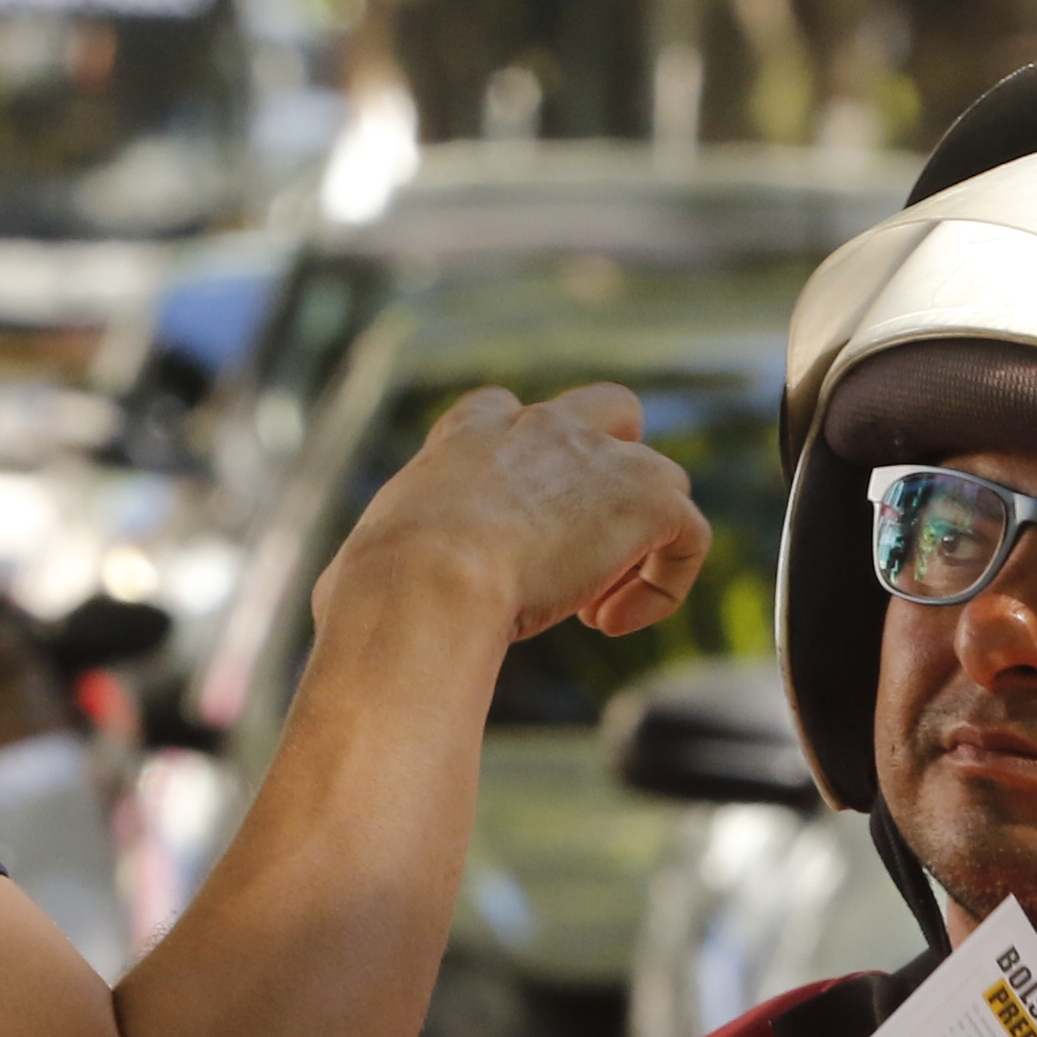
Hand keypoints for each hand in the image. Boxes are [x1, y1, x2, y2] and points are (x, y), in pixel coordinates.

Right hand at [320, 382, 705, 647]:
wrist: (423, 583)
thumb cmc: (376, 587)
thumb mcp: (361, 563)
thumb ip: (372, 566)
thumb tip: (346, 598)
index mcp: (468, 435)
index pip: (511, 414)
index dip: (526, 473)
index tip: (509, 542)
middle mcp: (538, 427)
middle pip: (609, 413)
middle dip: (611, 472)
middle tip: (580, 549)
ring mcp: (598, 456)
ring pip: (661, 478)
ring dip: (639, 543)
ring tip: (591, 607)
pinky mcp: (645, 497)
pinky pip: (690, 534)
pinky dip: (667, 583)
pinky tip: (612, 624)